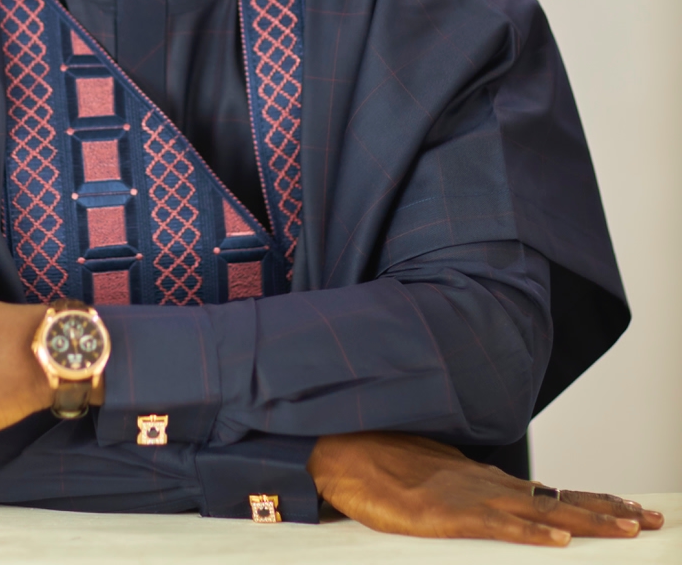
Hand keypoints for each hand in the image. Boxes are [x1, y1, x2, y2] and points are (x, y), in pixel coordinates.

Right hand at [308, 432, 663, 545]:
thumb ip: (464, 494)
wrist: (342, 449)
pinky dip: (532, 534)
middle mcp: (488, 487)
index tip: (632, 508)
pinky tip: (559, 541)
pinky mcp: (446, 514)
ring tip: (629, 528)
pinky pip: (497, 527)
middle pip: (560, 500)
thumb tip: (490, 507)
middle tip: (653, 519)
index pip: (552, 493)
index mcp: (486, 482)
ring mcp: (469, 498)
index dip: (594, 501)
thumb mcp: (433, 483)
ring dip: (587, 521)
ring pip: (540, 512)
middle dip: (609, 511)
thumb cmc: (381, 463)